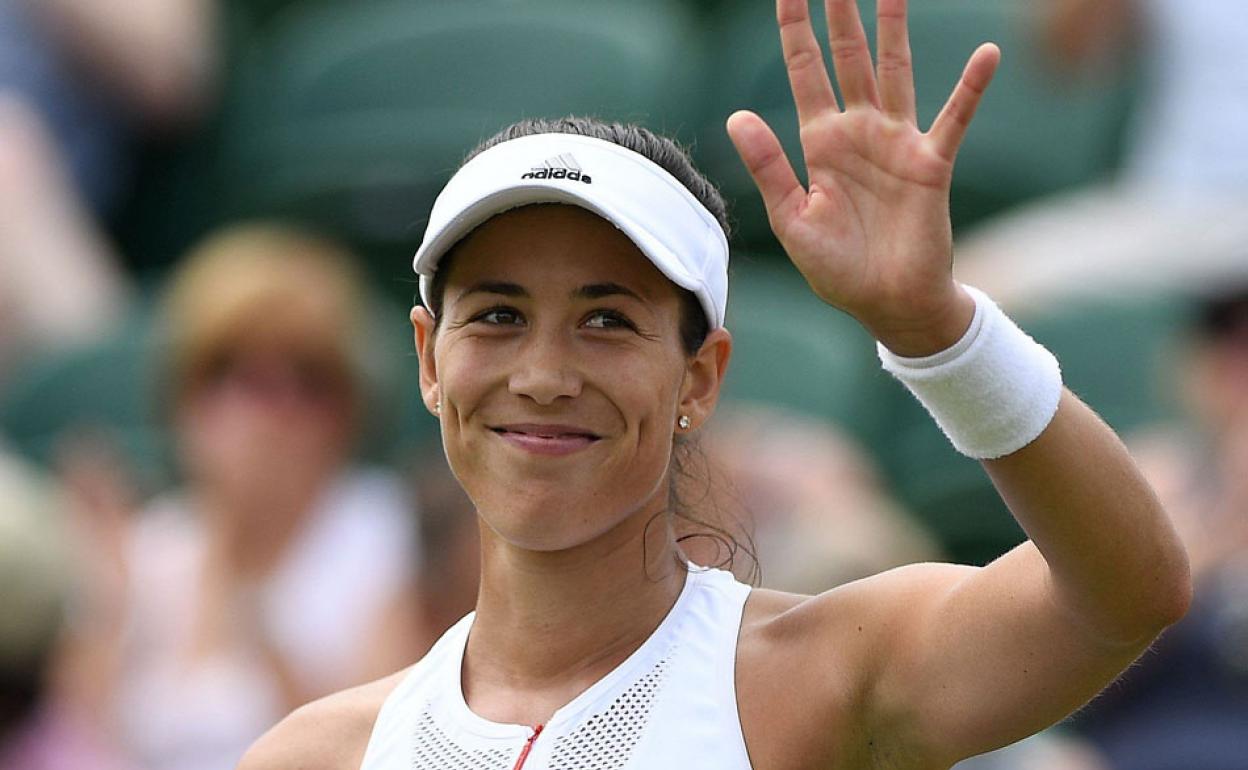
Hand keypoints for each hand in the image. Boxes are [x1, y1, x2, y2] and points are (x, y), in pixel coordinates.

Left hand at [727, 0, 999, 355]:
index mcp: (820, 142)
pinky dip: (970, 88)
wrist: (887, 305)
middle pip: (848, 57)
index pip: (805, 72)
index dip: (795, 31)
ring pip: (896, 70)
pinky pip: (954, 118)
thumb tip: (736, 115)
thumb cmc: (838, 269)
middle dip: (841, 13)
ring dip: (893, 29)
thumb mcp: (791, 219)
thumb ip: (768, 166)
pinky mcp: (932, 164)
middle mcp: (859, 131)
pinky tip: (987, 54)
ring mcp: (897, 143)